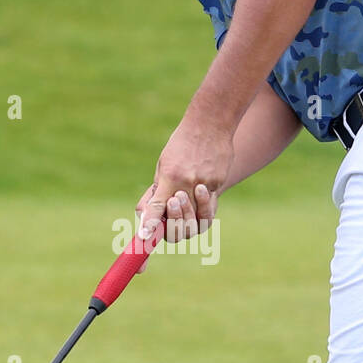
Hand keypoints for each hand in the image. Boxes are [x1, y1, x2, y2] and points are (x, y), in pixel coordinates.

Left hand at [136, 114, 231, 241]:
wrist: (210, 125)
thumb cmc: (182, 146)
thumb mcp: (163, 167)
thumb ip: (156, 194)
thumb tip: (145, 218)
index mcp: (169, 178)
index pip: (157, 208)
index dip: (150, 224)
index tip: (144, 237)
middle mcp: (186, 184)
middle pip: (182, 223)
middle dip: (175, 223)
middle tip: (173, 205)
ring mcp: (205, 185)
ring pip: (199, 219)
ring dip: (190, 216)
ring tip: (186, 197)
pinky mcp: (218, 183)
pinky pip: (210, 207)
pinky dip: (204, 206)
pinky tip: (202, 191)